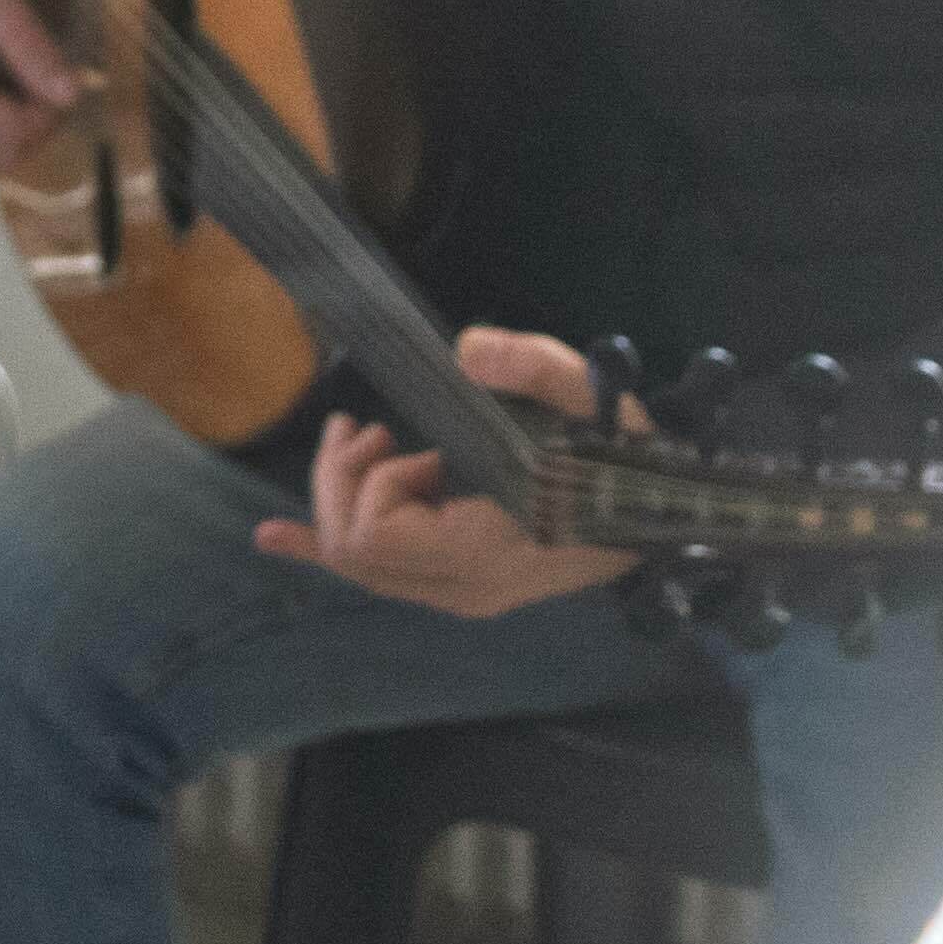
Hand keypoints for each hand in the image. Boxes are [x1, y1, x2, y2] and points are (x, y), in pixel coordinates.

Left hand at [258, 323, 637, 617]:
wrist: (667, 515)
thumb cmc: (626, 458)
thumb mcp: (592, 398)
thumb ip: (534, 368)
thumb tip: (467, 350)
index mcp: (489, 553)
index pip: (379, 536)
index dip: (375, 481)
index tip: (405, 439)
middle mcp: (466, 587)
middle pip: (354, 550)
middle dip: (338, 481)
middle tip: (362, 428)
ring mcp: (463, 593)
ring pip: (360, 562)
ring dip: (338, 497)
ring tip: (355, 440)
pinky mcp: (462, 584)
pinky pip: (377, 574)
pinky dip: (323, 547)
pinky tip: (275, 540)